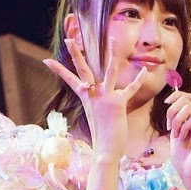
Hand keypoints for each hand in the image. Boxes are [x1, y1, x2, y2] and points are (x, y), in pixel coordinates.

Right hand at [43, 37, 144, 158]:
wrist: (106, 151)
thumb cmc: (103, 136)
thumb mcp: (97, 116)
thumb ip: (98, 105)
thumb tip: (96, 100)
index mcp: (86, 98)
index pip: (70, 80)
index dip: (58, 70)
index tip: (46, 60)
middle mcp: (93, 95)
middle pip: (83, 70)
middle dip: (76, 54)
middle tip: (69, 39)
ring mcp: (105, 98)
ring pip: (109, 71)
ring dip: (112, 54)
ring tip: (112, 38)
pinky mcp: (118, 103)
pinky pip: (131, 88)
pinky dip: (139, 79)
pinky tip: (145, 69)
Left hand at [165, 91, 190, 184]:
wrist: (189, 172)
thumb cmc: (182, 156)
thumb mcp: (174, 132)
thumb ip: (175, 117)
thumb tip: (172, 99)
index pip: (188, 97)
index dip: (176, 95)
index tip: (166, 102)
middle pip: (187, 99)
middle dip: (172, 110)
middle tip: (169, 126)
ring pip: (188, 108)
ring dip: (176, 121)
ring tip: (176, 134)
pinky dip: (183, 128)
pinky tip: (182, 138)